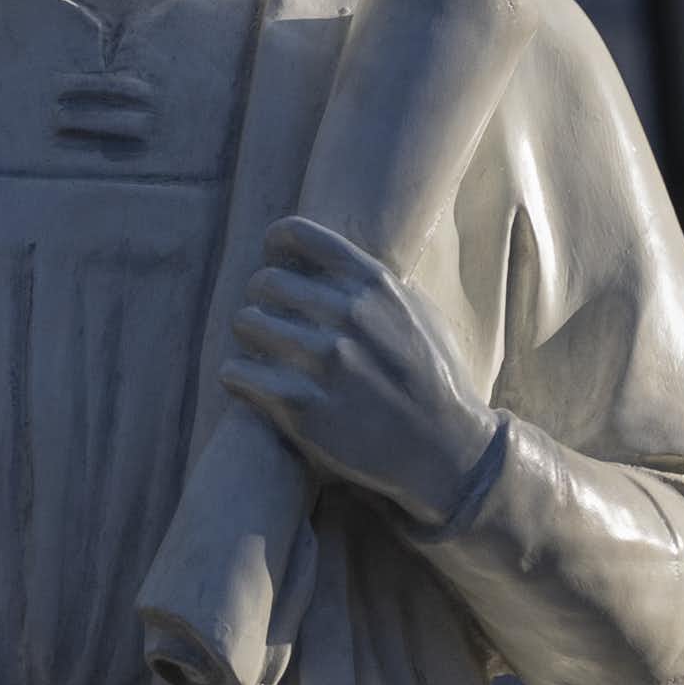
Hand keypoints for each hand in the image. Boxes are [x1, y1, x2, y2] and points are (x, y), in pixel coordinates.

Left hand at [220, 215, 498, 529]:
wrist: (446, 450)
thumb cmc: (434, 379)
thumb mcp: (421, 314)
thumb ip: (376, 285)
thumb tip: (329, 260)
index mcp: (375, 285)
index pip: (299, 234)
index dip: (276, 243)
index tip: (276, 260)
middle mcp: (349, 316)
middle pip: (264, 281)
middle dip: (261, 299)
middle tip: (269, 319)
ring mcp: (325, 362)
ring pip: (245, 322)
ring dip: (249, 336)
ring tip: (262, 351)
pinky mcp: (303, 407)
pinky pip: (237, 372)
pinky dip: (238, 375)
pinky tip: (251, 381)